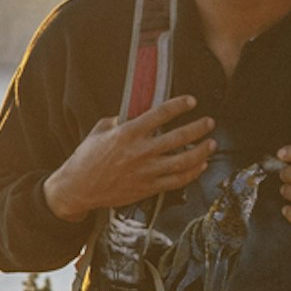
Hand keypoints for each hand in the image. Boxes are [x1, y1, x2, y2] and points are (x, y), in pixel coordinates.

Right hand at [42, 96, 214, 217]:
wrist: (78, 188)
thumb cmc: (86, 158)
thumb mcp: (99, 130)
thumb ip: (119, 120)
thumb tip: (136, 112)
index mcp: (127, 133)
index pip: (160, 114)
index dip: (179, 105)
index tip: (191, 101)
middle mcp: (139, 152)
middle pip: (178, 138)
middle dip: (198, 128)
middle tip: (209, 122)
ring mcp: (145, 172)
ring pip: (183, 161)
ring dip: (201, 152)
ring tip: (211, 144)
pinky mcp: (147, 188)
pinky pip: (176, 181)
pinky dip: (192, 173)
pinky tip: (200, 166)